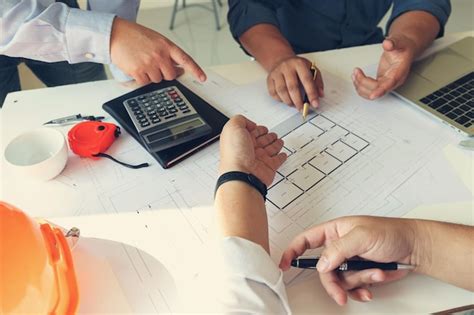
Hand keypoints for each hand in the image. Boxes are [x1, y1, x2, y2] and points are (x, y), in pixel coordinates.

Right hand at [110, 18, 205, 84]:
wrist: (116, 34)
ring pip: (157, 80)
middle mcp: (160, 55)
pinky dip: (141, 79)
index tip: (202, 78)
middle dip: (165, 74)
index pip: (185, 59)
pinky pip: (145, 83)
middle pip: (171, 75)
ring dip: (151, 76)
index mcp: (166, 46)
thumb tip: (177, 68)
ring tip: (143, 63)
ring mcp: (149, 64)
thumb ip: (167, 53)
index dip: (195, 70)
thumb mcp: (156, 40)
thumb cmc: (134, 36)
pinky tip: (136, 68)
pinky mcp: (138, 72)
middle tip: (156, 66)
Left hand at [219, 115, 286, 186]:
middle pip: (261, 141)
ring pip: (270, 150)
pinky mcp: (268, 168)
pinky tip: (282, 154)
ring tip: (279, 141)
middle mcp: (248, 150)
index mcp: (240, 141)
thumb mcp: (233, 128)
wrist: (242, 175)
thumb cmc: (235, 155)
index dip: (256, 128)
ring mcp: (259, 159)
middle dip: (267, 136)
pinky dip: (281, 157)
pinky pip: (277, 161)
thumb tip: (250, 124)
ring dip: (275, 145)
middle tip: (272, 134)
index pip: (250, 132)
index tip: (260, 127)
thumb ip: (240, 121)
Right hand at [267, 56, 323, 110]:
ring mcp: (276, 72)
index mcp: (299, 64)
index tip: (315, 104)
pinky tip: (285, 100)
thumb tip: (320, 95)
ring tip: (294, 105)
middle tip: (302, 109)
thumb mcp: (311, 69)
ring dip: (288, 101)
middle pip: (292, 87)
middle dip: (298, 101)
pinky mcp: (269, 78)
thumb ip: (317, 81)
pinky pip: (273, 93)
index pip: (306, 80)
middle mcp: (286, 67)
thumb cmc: (298, 67)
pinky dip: (280, 99)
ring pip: (281, 91)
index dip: (312, 93)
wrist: (281, 60)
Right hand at [280, 216, 417, 304]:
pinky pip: (352, 287)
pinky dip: (363, 289)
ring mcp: (349, 261)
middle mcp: (339, 247)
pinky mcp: (360, 274)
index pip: (306, 240)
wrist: (415, 248)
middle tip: (341, 292)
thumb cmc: (391, 232)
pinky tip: (374, 283)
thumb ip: (338, 250)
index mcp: (334, 231)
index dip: (292, 251)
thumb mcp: (362, 236)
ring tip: (374, 274)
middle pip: (323, 270)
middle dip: (334, 283)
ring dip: (357, 282)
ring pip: (339, 281)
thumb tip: (321, 264)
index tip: (284, 264)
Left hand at [352, 35, 416, 99]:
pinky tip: (356, 77)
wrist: (404, 49)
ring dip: (360, 86)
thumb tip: (387, 44)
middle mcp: (393, 80)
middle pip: (376, 89)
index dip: (380, 91)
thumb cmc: (403, 47)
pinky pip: (368, 89)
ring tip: (355, 74)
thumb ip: (393, 42)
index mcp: (399, 72)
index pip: (390, 84)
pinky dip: (360, 85)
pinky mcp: (380, 82)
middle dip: (363, 82)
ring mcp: (386, 82)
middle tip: (356, 72)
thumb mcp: (399, 41)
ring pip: (371, 92)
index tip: (373, 95)